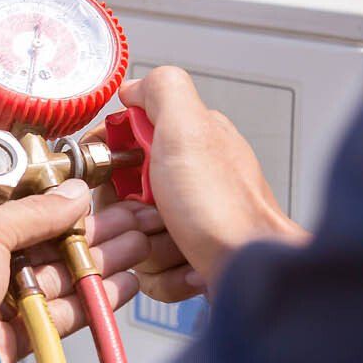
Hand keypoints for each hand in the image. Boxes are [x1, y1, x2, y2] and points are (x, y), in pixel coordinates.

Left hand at [0, 181, 159, 362]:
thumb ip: (32, 212)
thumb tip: (72, 194)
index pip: (0, 218)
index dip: (46, 210)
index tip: (85, 204)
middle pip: (31, 250)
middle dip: (82, 237)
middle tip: (125, 225)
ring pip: (47, 284)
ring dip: (92, 266)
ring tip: (136, 250)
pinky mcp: (4, 346)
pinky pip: (51, 318)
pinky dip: (85, 303)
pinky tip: (119, 287)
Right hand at [87, 66, 307, 300]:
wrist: (253, 272)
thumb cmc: (226, 209)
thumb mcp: (190, 131)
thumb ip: (162, 92)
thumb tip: (134, 86)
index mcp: (187, 143)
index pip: (120, 146)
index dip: (109, 164)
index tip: (117, 178)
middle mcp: (188, 180)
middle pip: (120, 197)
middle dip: (128, 214)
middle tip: (153, 215)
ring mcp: (188, 221)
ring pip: (132, 236)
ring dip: (147, 249)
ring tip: (179, 244)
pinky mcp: (189, 258)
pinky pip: (151, 271)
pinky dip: (165, 276)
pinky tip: (190, 266)